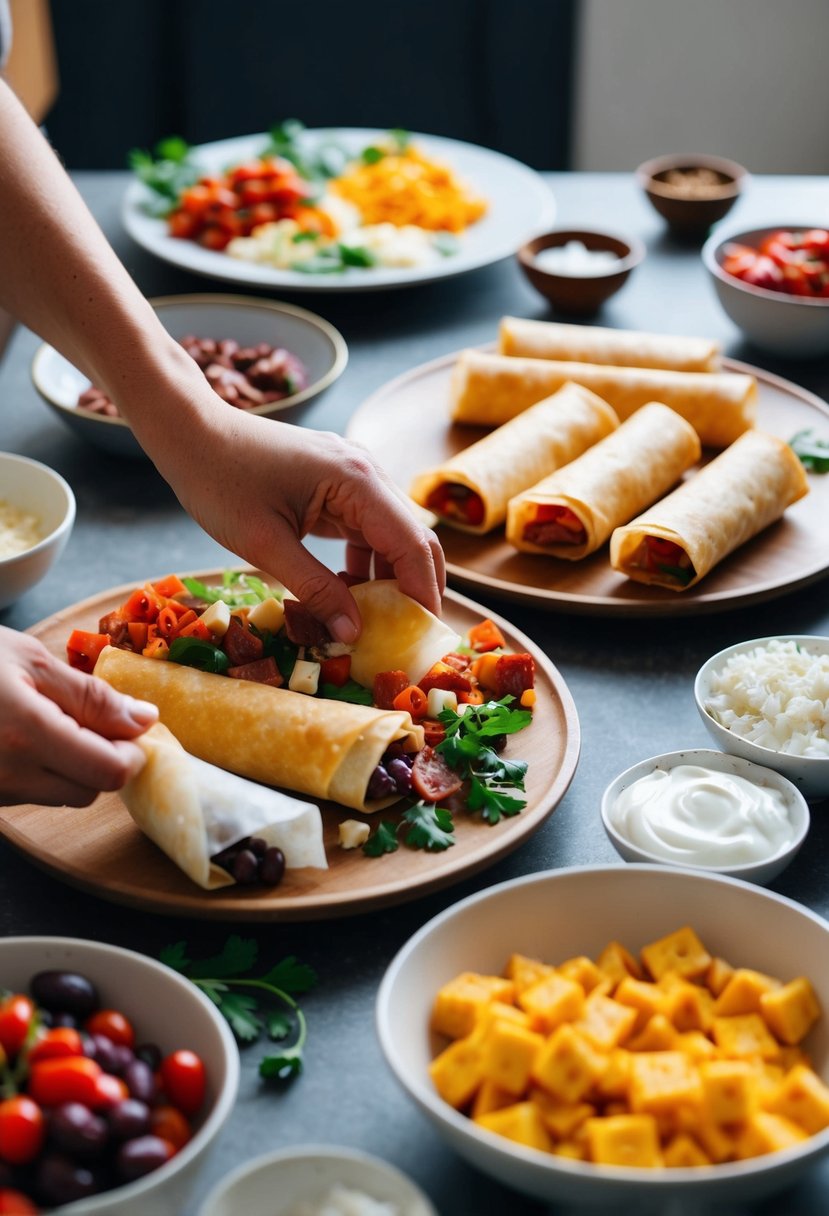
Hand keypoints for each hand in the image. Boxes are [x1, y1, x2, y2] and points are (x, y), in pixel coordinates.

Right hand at [0, 627, 157, 807]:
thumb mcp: (31, 660)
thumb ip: (91, 696)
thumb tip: (145, 720)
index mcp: (27, 735)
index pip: (110, 771)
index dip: (131, 751)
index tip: (129, 725)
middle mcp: (8, 774)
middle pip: (89, 790)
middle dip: (103, 759)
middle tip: (93, 720)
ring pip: (60, 795)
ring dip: (71, 766)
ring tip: (50, 720)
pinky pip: (28, 793)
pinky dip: (40, 770)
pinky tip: (22, 736)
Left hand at [155, 402, 445, 642]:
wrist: (191, 433)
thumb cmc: (220, 482)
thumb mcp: (265, 546)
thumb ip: (316, 590)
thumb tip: (354, 633)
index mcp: (357, 482)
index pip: (412, 545)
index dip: (423, 593)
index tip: (421, 637)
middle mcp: (367, 473)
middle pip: (414, 538)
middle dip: (415, 588)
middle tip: (406, 637)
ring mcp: (354, 476)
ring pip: (392, 536)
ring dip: (388, 579)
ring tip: (373, 623)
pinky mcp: (337, 484)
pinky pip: (366, 529)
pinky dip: (365, 563)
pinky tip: (345, 592)